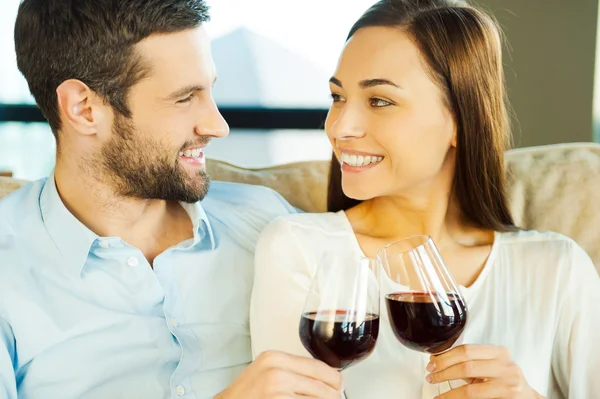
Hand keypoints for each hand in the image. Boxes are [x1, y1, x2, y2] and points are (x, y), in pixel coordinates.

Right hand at [215, 350, 343, 398]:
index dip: (335, 380)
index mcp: (276, 358)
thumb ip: (292, 369)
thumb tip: (327, 377)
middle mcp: (278, 373)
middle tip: (334, 398)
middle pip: (325, 387)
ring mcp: (279, 393)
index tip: (339, 386)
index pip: (320, 367)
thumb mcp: (266, 371)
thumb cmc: (244, 395)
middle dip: (333, 396)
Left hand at [425, 345, 543, 398]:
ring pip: (470, 388)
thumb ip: (470, 362)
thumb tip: (438, 361)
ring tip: (436, 392)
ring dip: (448, 392)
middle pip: (466, 365)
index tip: (432, 362)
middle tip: (430, 376)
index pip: (467, 350)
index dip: (445, 356)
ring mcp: (509, 384)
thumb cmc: (505, 382)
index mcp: (499, 352)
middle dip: (444, 371)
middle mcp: (506, 366)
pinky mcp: (508, 398)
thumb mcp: (490, 367)